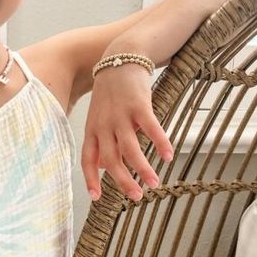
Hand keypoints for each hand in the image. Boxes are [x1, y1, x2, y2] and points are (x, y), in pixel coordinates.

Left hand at [82, 63, 172, 201]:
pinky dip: (160, 143)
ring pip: (130, 148)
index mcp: (93, 129)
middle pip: (111, 158)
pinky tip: (169, 156)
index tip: (97, 198)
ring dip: (143, 168)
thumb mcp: (98, 117)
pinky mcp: (139, 105)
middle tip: (136, 197)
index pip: (87, 159)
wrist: (119, 59)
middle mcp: (104, 125)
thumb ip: (102, 141)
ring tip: (154, 183)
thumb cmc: (110, 93)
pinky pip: (150, 128)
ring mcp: (120, 115)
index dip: (91, 178)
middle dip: (123, 180)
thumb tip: (105, 168)